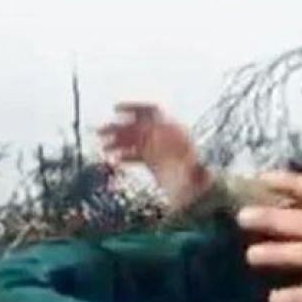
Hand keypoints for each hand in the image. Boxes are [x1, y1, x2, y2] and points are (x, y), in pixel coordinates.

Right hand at [97, 102, 211, 211]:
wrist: (200, 193)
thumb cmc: (194, 177)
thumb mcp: (184, 163)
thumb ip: (163, 147)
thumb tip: (150, 137)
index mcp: (174, 130)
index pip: (151, 112)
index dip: (133, 108)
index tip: (115, 110)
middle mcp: (166, 137)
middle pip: (139, 126)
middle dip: (119, 128)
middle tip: (100, 133)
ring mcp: (160, 149)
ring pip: (135, 139)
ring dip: (118, 141)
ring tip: (103, 147)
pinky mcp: (156, 163)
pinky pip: (138, 154)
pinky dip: (126, 156)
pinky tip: (114, 161)